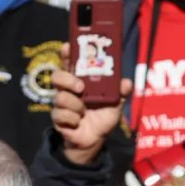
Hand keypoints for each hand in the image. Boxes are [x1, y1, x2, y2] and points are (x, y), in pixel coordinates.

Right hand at [50, 42, 131, 167]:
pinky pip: (61, 115)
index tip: (68, 46)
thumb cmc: (102, 116)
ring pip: (61, 97)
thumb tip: (126, 83)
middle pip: (57, 76)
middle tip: (81, 88)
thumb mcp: (115, 104)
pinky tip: (78, 122)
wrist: (94, 140)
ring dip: (76, 105)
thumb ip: (121, 93)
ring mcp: (61, 103)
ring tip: (84, 111)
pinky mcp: (58, 118)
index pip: (70, 63)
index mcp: (80, 81)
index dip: (67, 53)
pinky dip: (73, 119)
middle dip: (68, 79)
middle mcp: (68, 90)